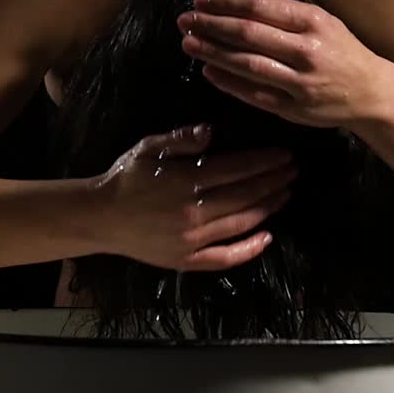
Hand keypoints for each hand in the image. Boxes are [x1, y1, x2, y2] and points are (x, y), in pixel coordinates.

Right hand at [94, 123, 296, 270]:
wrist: (100, 217)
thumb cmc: (126, 178)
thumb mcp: (148, 148)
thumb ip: (181, 139)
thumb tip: (212, 131)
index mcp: (185, 181)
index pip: (237, 169)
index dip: (265, 162)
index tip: (284, 155)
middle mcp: (193, 212)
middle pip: (245, 195)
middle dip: (273, 182)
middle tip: (293, 171)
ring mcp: (191, 240)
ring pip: (241, 223)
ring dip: (268, 208)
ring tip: (286, 194)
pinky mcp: (187, 261)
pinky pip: (225, 258)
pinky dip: (249, 249)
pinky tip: (267, 237)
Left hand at [177, 0, 385, 127]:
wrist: (371, 93)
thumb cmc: (342, 52)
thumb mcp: (324, 22)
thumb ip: (287, 15)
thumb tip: (238, 6)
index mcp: (314, 21)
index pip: (260, 7)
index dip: (226, 3)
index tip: (202, 1)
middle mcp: (307, 50)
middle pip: (248, 34)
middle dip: (212, 25)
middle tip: (185, 20)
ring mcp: (300, 82)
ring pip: (247, 64)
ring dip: (213, 53)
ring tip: (189, 43)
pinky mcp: (294, 108)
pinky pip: (254, 93)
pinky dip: (228, 82)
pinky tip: (208, 72)